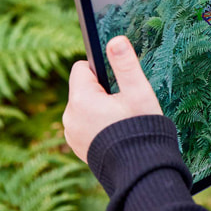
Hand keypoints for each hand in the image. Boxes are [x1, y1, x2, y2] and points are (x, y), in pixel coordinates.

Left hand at [63, 36, 163, 162]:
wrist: (140, 170)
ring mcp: (71, 134)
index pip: (81, 68)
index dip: (101, 71)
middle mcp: (69, 116)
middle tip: (124, 107)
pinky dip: (97, 126)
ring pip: (84, 107)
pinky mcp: (77, 147)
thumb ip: (125, 64)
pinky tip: (115, 136)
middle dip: (102, 92)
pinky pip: (84, 125)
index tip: (118, 85)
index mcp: (81, 99)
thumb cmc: (141, 129)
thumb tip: (116, 40)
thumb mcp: (138, 93)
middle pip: (83, 89)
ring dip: (99, 109)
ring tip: (121, 123)